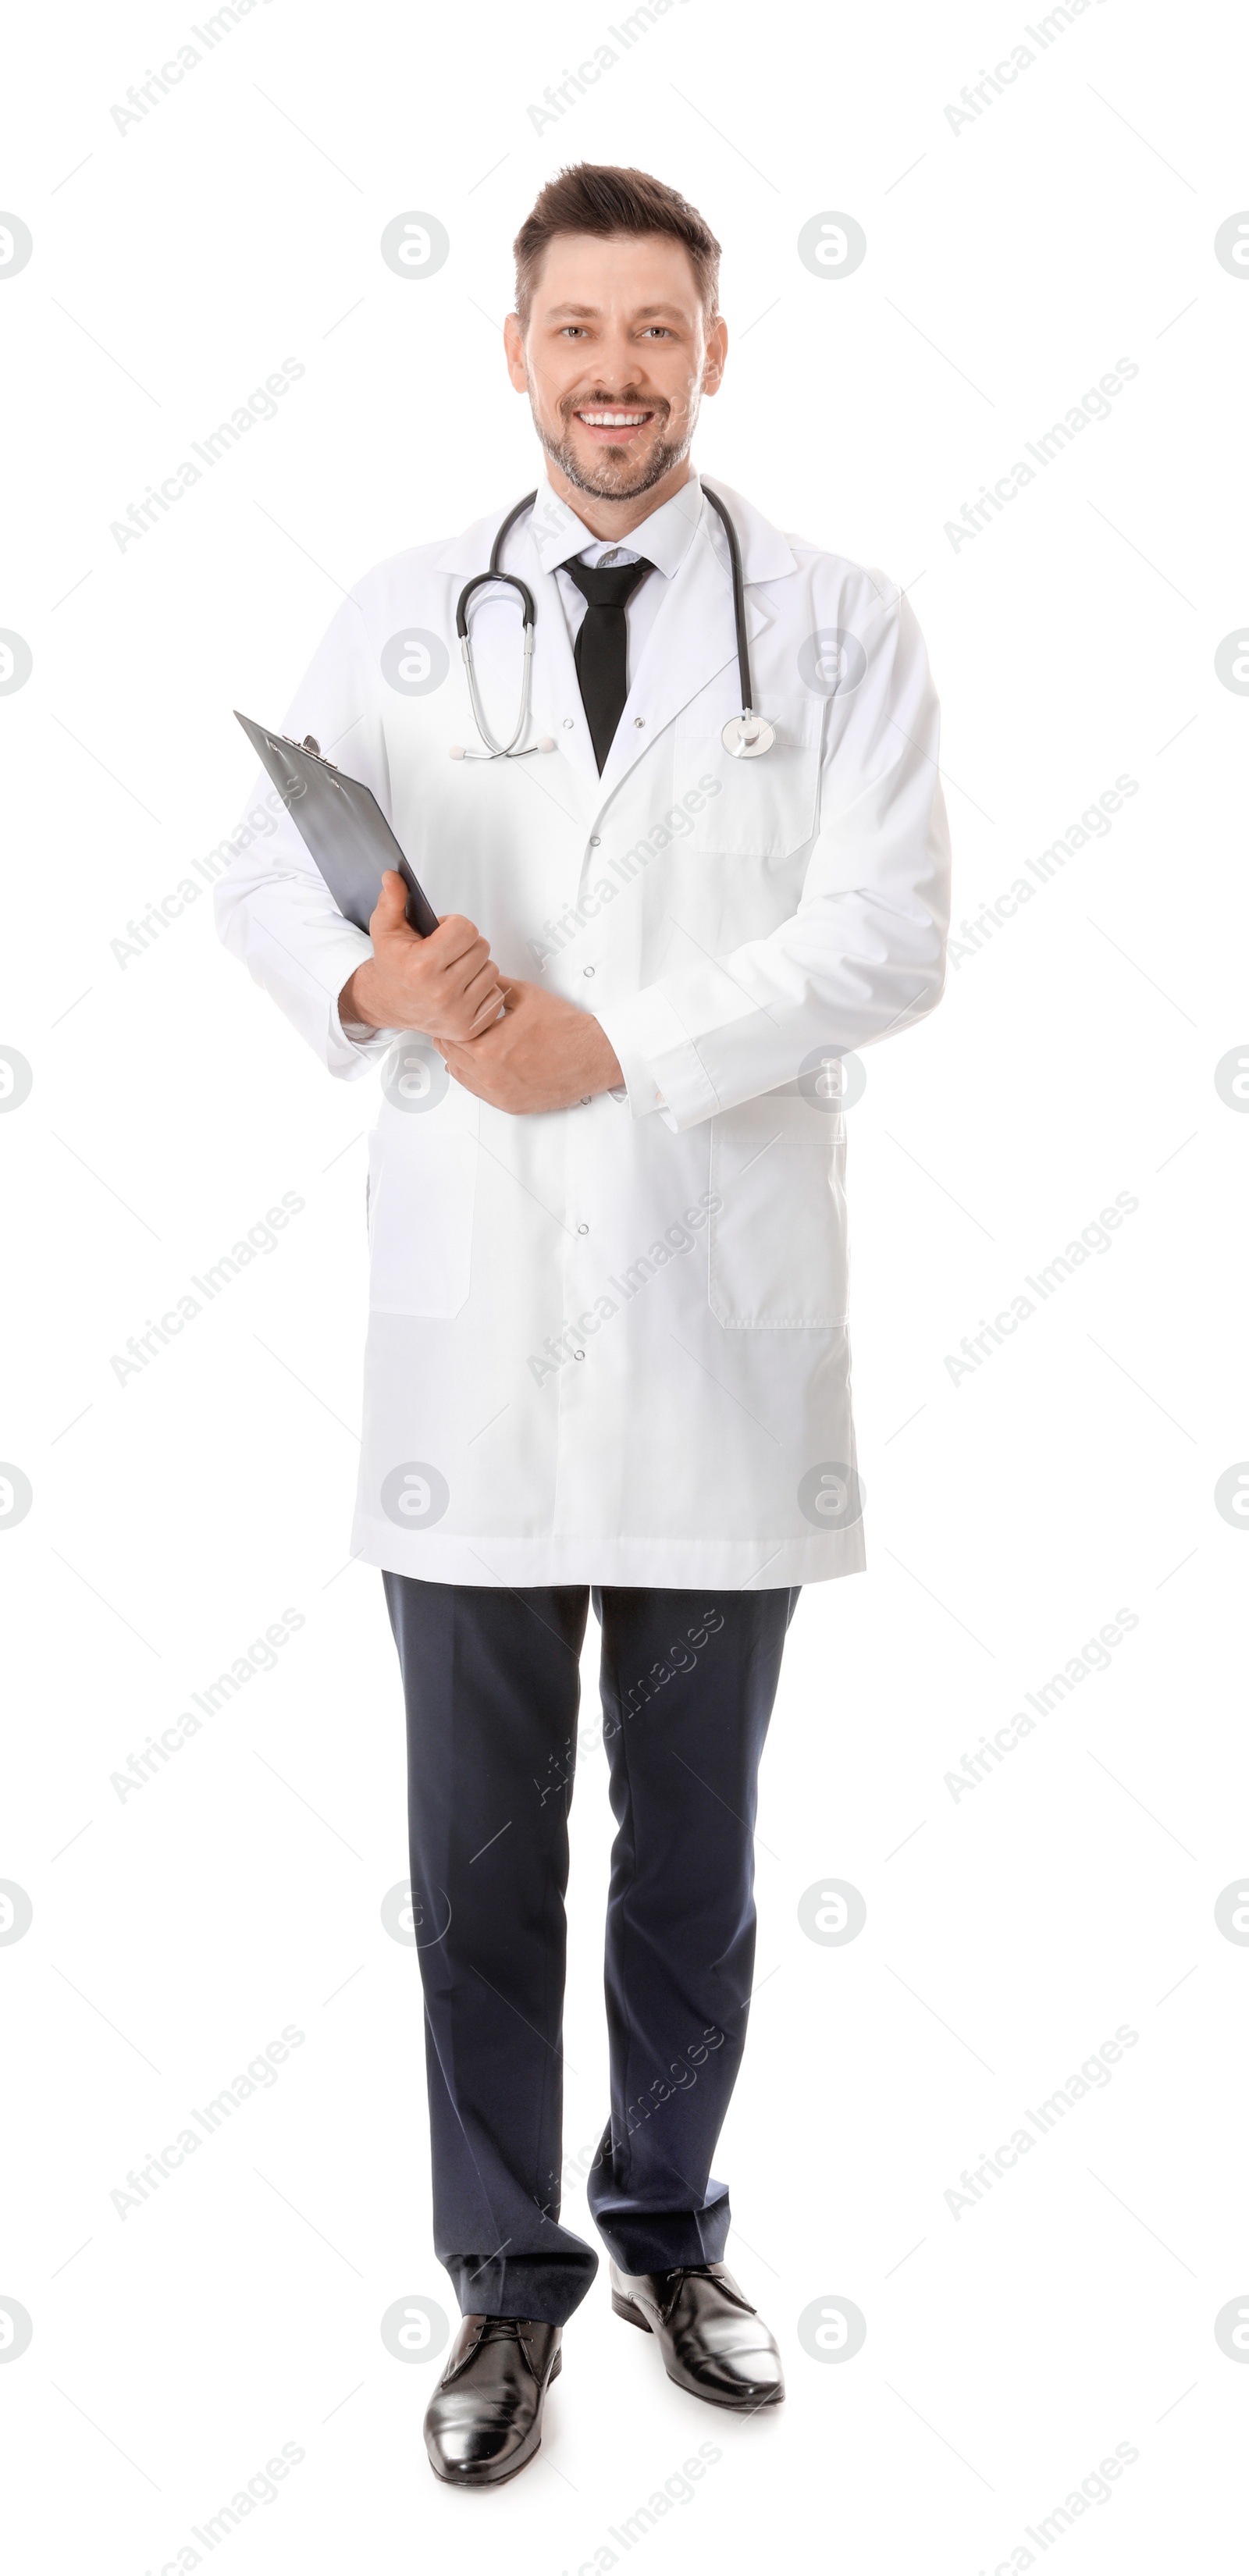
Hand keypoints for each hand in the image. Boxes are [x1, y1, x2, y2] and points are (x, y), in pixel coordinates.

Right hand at [338, 873, 503, 1039]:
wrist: (389, 1004)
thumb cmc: (393, 966)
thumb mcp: (385, 929)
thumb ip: (392, 900)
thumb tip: (393, 876)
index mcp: (422, 966)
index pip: (466, 929)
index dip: (454, 926)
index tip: (442, 933)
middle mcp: (441, 992)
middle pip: (482, 947)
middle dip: (466, 945)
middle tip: (448, 952)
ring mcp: (457, 1013)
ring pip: (492, 970)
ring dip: (477, 966)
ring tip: (455, 970)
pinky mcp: (470, 1028)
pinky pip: (497, 995)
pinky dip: (484, 990)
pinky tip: (463, 989)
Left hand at [436, 978, 623, 1114]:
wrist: (594, 1055)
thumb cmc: (565, 1028)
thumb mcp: (525, 995)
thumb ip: (493, 987)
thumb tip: (475, 980)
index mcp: (488, 1047)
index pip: (450, 1034)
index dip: (452, 1020)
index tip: (455, 1014)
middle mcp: (490, 1076)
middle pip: (452, 1056)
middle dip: (455, 1038)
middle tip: (462, 1026)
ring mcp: (500, 1094)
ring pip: (460, 1076)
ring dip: (462, 1059)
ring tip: (475, 1043)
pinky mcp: (510, 1105)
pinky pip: (479, 1092)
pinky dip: (477, 1076)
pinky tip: (486, 1062)